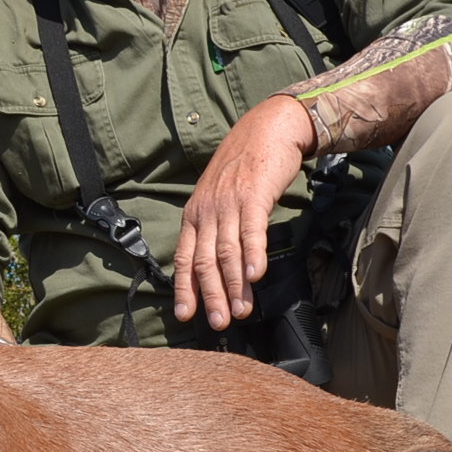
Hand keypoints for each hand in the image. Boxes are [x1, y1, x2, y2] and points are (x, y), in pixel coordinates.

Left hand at [173, 96, 314, 330]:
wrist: (267, 127)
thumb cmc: (245, 165)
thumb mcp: (218, 195)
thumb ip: (215, 226)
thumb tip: (217, 263)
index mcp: (195, 214)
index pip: (184, 257)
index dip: (184, 288)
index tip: (186, 315)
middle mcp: (207, 211)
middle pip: (204, 261)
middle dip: (210, 295)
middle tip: (218, 323)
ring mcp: (229, 203)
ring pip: (227, 252)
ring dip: (233, 285)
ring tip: (240, 311)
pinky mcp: (253, 195)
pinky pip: (251, 231)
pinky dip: (253, 255)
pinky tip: (256, 276)